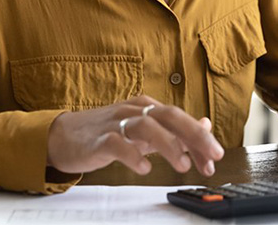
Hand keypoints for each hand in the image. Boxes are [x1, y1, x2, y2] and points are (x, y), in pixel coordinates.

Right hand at [46, 95, 223, 176]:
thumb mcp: (143, 128)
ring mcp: (116, 123)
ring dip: (168, 145)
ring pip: (146, 125)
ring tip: (182, 165)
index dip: (201, 137)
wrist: (62, 135)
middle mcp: (134, 110)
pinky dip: (133, 155)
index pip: (180, 118)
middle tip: (213, 155)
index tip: (214, 158)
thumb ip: (173, 129)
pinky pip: (117, 143)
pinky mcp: (99, 139)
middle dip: (195, 134)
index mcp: (146, 108)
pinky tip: (144, 168)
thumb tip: (205, 125)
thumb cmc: (105, 131)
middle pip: (169, 116)